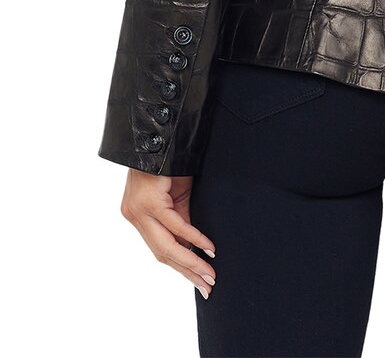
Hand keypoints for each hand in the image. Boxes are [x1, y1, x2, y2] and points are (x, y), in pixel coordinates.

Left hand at [120, 169, 217, 298]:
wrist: (161, 136)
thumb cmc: (169, 164)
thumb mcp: (177, 197)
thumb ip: (182, 221)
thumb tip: (196, 248)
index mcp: (139, 218)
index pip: (161, 250)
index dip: (182, 267)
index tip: (200, 282)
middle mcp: (134, 217)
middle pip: (162, 254)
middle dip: (188, 272)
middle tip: (208, 287)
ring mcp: (139, 211)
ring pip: (166, 246)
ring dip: (192, 262)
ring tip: (210, 274)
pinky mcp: (149, 202)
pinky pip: (175, 225)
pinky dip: (194, 238)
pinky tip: (208, 248)